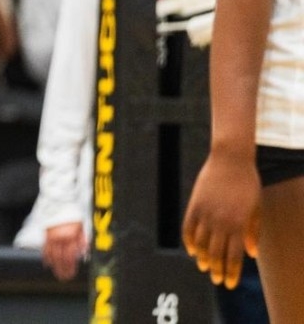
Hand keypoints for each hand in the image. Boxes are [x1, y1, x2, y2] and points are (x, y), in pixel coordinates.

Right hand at [42, 221, 86, 280]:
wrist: (61, 203)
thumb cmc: (73, 215)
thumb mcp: (81, 227)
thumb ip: (82, 241)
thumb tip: (84, 253)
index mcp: (70, 236)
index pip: (70, 256)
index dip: (71, 266)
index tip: (71, 274)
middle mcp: (60, 238)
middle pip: (61, 258)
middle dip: (63, 269)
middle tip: (64, 278)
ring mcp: (52, 237)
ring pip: (52, 255)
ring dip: (55, 266)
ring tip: (56, 273)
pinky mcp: (46, 234)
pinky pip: (45, 248)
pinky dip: (46, 257)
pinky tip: (47, 264)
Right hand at [182, 152, 260, 288]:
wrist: (231, 159)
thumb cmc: (247, 183)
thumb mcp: (255, 207)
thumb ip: (252, 231)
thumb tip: (251, 254)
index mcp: (239, 223)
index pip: (234, 255)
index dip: (231, 272)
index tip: (229, 284)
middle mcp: (221, 221)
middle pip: (216, 253)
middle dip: (217, 269)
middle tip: (216, 280)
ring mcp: (206, 212)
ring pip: (201, 242)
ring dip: (202, 257)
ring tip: (203, 266)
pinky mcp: (195, 204)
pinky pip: (188, 227)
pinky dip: (189, 241)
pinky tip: (192, 249)